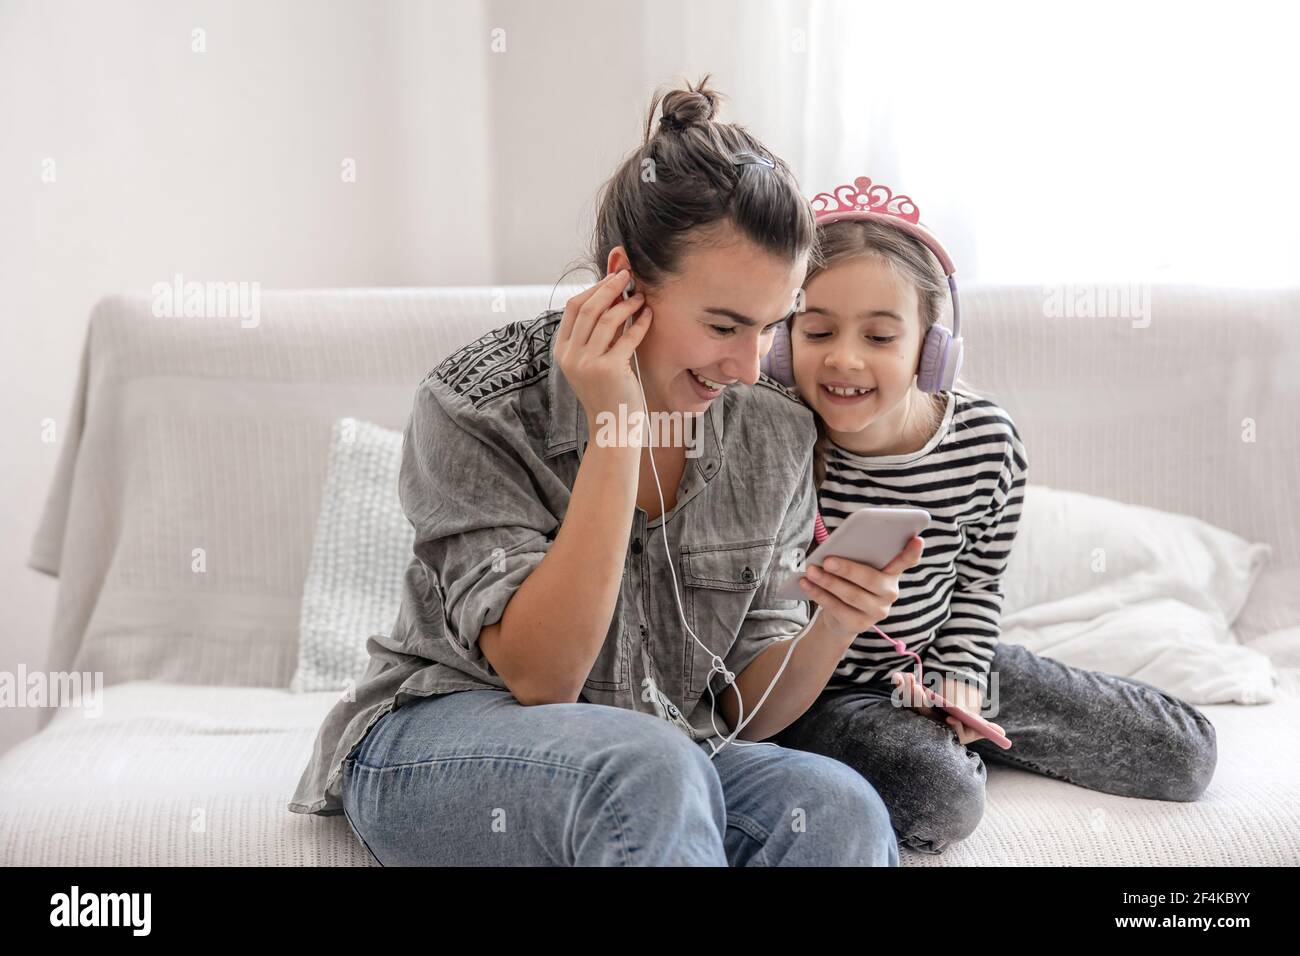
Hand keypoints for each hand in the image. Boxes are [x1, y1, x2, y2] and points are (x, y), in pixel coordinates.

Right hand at [555, 269, 652, 429]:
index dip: (593, 289)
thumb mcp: (592, 361)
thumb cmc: (607, 393)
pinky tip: (649, 315)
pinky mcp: (609, 370)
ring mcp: (587, 363)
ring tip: (641, 296)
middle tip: (627, 276)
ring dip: (626, 303)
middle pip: (588, 308)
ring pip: (607, 319)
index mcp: (562, 351)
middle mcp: (571, 356)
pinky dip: (640, 322)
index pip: (572, 308)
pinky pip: (627, 337)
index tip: (611, 278)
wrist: (612, 428)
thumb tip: (610, 296)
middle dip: (609, 287)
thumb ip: (595, 334)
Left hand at [798, 536, 923, 639]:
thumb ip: (853, 555)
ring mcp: (877, 611)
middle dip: (847, 569)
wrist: (839, 617)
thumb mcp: (853, 566)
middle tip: (827, 560)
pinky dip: (819, 594)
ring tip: (811, 571)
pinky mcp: (860, 624)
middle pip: (872, 580)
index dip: (913, 552)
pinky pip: (838, 608)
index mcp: (892, 572)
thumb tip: (834, 549)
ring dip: (828, 582)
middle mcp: (890, 593)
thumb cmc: (848, 581)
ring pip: (852, 595)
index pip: (907, 561)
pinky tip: (806, 584)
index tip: (917, 539)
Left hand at [891, 671, 1005, 745]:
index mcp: (944, 730)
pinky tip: (898, 676)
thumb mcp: (974, 726)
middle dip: (921, 702)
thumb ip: (985, 728)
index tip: (951, 718)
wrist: (946, 714)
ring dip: (908, 691)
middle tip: (922, 691)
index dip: (950, 725)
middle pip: (923, 714)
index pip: (946, 730)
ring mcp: (917, 712)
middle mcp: (928, 723)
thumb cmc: (961, 722)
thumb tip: (1002, 734)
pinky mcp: (909, 701)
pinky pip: (902, 693)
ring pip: (910, 703)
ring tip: (910, 679)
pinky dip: (900, 685)